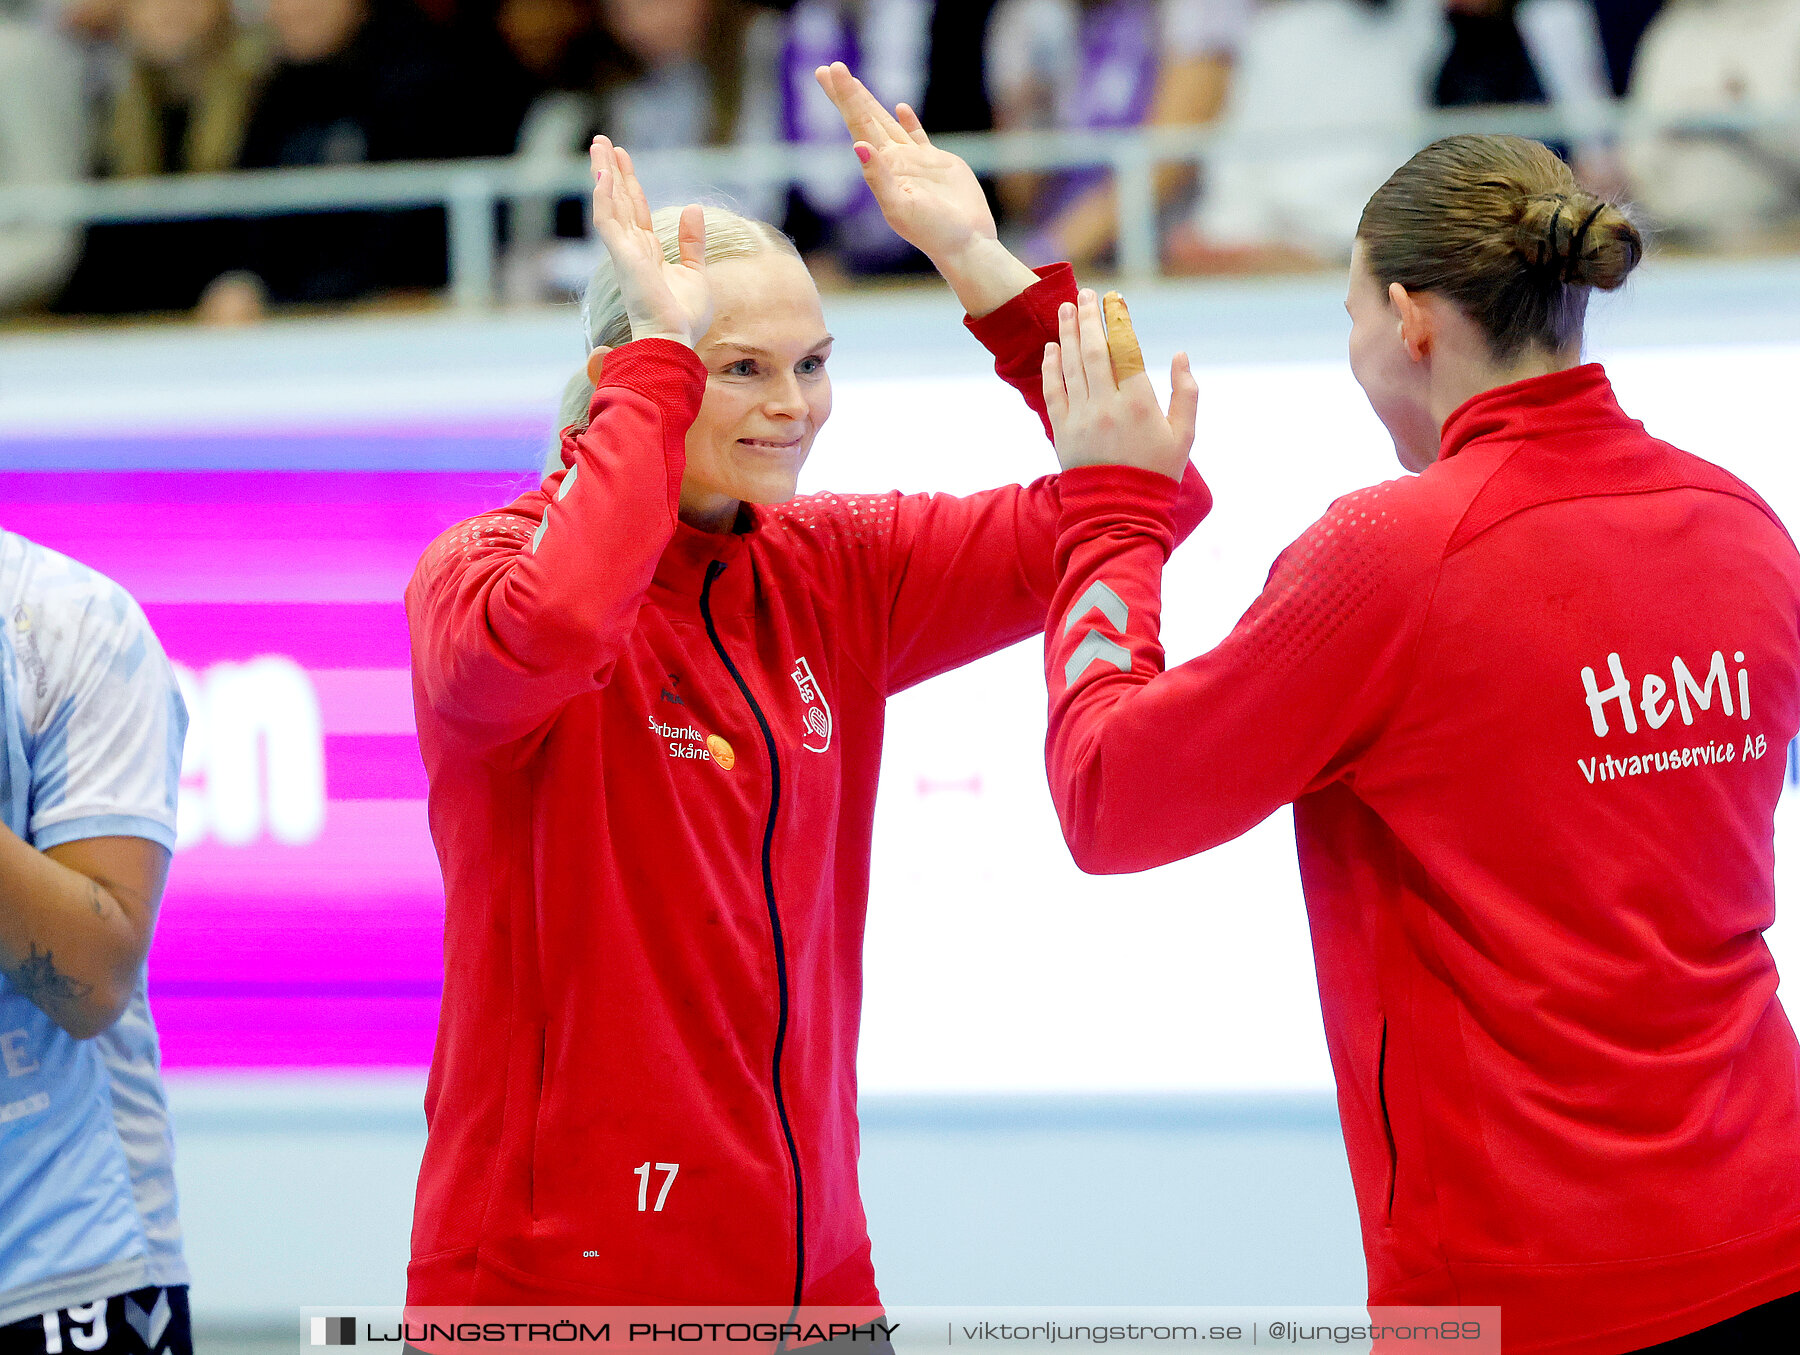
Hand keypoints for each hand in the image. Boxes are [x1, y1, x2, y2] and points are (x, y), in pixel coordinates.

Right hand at [589, 135, 712, 346]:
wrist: (674, 339)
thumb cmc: (683, 317)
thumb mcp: (695, 272)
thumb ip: (692, 242)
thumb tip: (693, 208)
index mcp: (646, 253)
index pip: (634, 210)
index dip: (629, 183)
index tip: (623, 157)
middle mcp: (631, 249)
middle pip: (618, 200)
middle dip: (611, 170)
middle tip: (602, 141)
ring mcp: (624, 252)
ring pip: (610, 203)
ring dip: (603, 173)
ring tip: (599, 144)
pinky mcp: (622, 256)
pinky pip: (608, 221)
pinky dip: (603, 197)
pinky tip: (602, 174)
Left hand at [814, 62, 998, 266]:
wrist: (965, 243)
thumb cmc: (933, 231)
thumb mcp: (900, 207)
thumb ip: (879, 178)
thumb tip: (858, 145)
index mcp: (882, 168)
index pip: (858, 124)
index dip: (845, 97)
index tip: (830, 71)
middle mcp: (894, 161)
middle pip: (865, 118)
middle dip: (848, 94)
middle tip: (829, 69)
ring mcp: (915, 161)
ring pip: (887, 122)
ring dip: (869, 102)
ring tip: (853, 82)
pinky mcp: (937, 164)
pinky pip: (917, 136)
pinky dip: (908, 122)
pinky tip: (900, 108)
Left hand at [1042, 290, 1197, 481]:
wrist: (1120, 512)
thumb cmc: (1157, 472)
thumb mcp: (1183, 436)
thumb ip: (1186, 393)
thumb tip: (1180, 354)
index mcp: (1140, 403)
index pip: (1126, 350)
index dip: (1118, 320)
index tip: (1114, 299)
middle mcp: (1107, 406)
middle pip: (1094, 350)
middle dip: (1088, 318)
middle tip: (1086, 294)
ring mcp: (1081, 418)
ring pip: (1071, 365)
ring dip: (1067, 333)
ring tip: (1066, 308)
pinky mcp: (1062, 431)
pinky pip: (1053, 391)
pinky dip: (1051, 366)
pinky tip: (1052, 347)